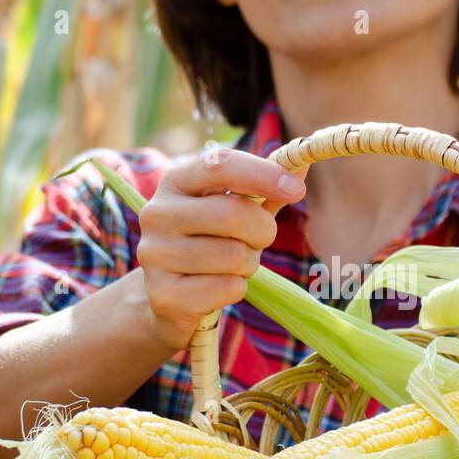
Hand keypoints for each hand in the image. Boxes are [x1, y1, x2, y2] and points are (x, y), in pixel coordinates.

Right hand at [136, 145, 308, 353]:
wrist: (168, 297)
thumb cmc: (210, 244)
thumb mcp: (234, 211)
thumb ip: (265, 190)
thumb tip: (303, 161)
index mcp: (175, 182)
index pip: (221, 165)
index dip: (264, 174)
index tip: (296, 189)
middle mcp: (157, 214)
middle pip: (234, 214)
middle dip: (263, 230)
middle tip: (261, 240)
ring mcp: (155, 255)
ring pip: (234, 256)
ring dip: (248, 264)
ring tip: (231, 266)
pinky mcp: (164, 294)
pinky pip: (228, 288)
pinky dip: (236, 289)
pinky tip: (216, 288)